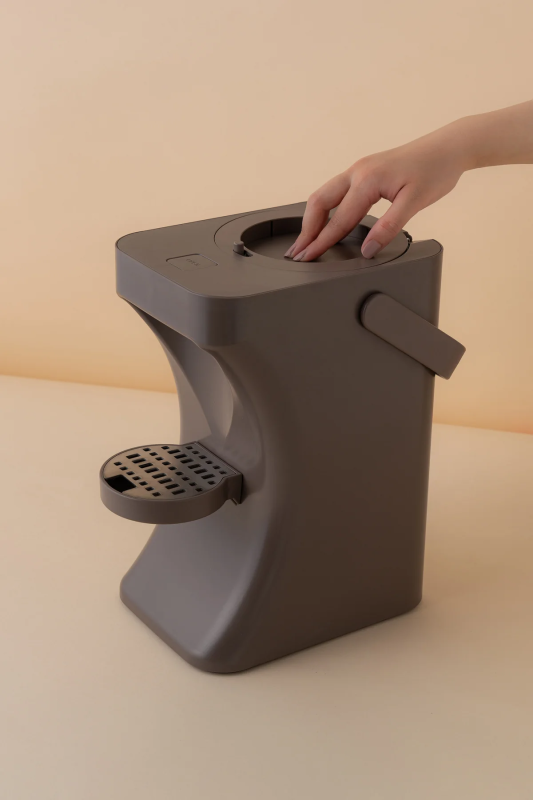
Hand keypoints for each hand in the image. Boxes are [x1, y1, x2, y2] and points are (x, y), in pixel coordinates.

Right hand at [285, 123, 467, 261]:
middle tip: (297, 252)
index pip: (339, 219)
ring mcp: (359, 169)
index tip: (307, 258)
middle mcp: (357, 171)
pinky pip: (336, 191)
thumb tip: (367, 249)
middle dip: (306, 229)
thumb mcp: (415, 203)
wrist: (448, 147)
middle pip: (320, 202)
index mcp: (367, 180)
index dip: (321, 242)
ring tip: (305, 240)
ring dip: (312, 218)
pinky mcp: (364, 171)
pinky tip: (324, 221)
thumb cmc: (435, 170)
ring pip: (324, 195)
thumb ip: (389, 227)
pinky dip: (325, 209)